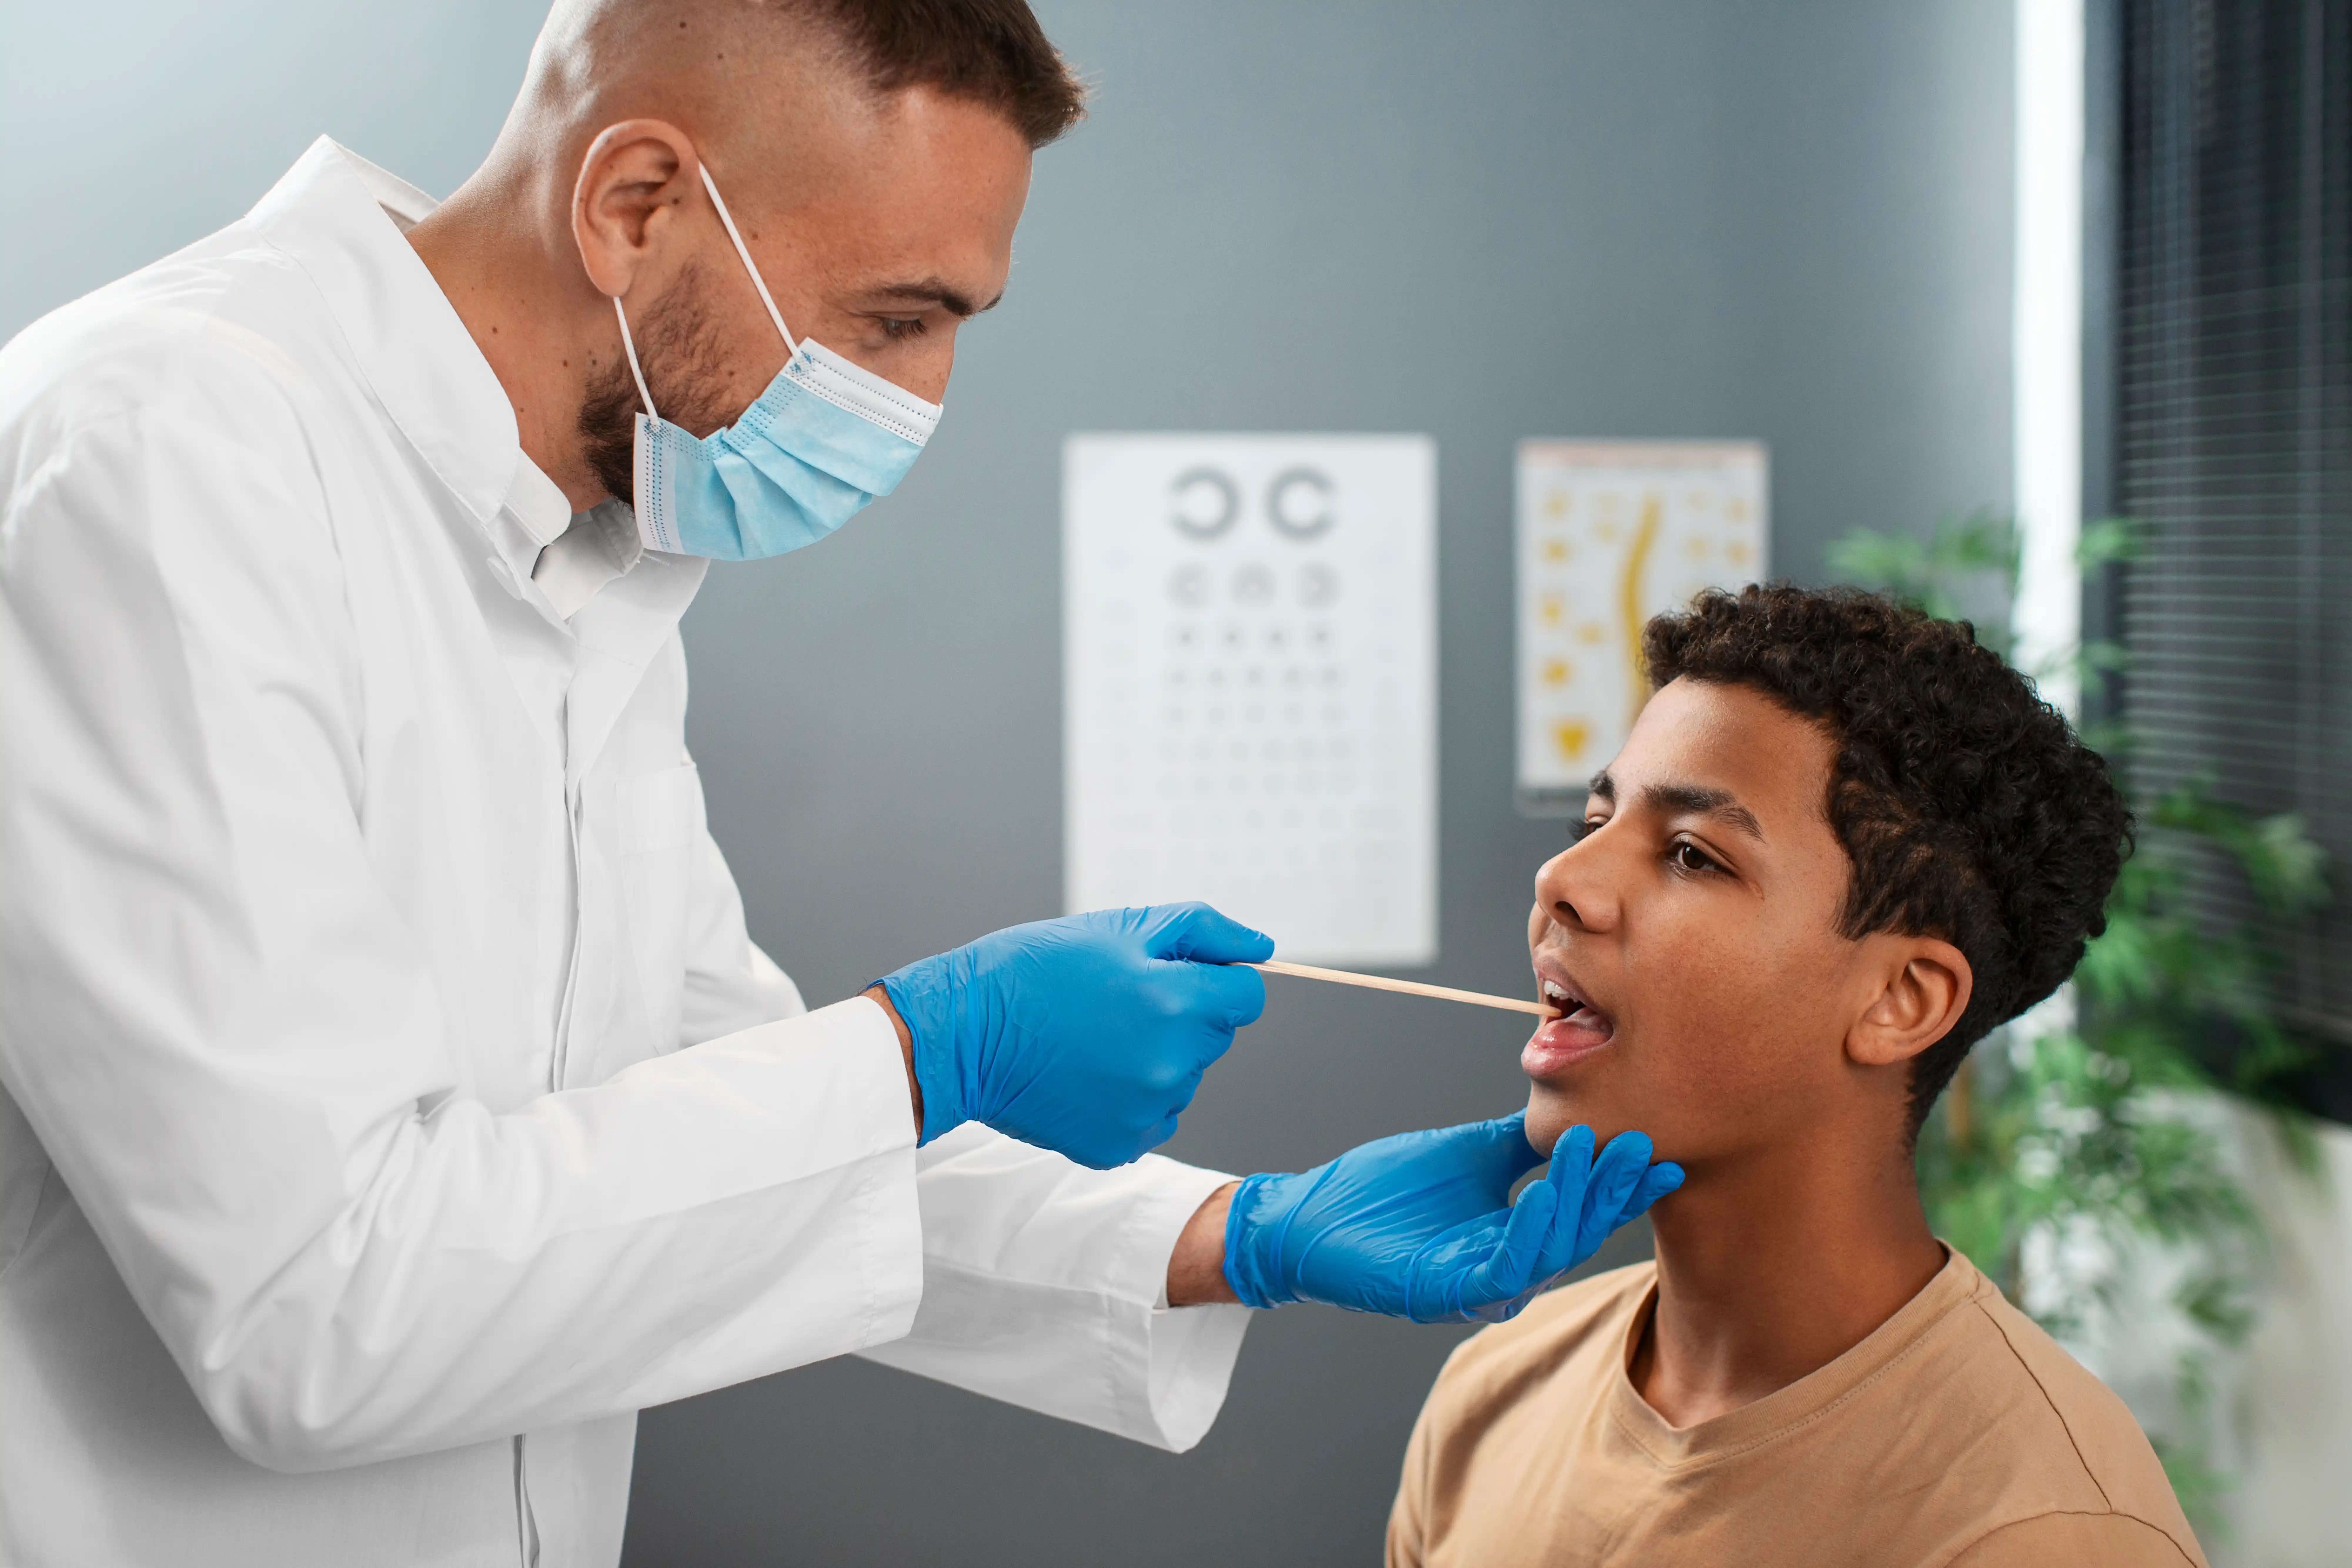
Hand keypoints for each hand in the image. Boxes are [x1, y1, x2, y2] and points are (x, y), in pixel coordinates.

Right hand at [876, 904, 1272, 1168]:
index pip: (1246, 997)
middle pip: (1214, 1036)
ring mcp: (1144, 1111)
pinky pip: (1155, 1117)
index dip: (1214, 980)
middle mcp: (1168, 1064)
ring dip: (1156, 1057)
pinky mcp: (1118, 1146)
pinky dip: (1130, 1098)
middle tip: (1115, 1003)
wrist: (962, 1032)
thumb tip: (1262, 948)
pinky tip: (1087, 1075)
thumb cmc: (1033, 970)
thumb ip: (1203, 932)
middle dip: (1183, 1015)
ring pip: (1185, 1078)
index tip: (1173, 976)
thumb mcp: (1118, 925)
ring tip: (1094, 1039)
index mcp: (1174, 1001)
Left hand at [1221, 1111, 1682, 1322]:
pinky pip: (1500, 1270)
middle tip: (1638, 1144)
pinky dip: (1524, 1233)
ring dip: (1573, 1203)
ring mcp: (1477, 1287)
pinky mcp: (1445, 1294)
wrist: (1311, 1211)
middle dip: (1610, 1191)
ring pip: (1547, 1253)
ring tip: (1589, 1152)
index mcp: (1516, 1237)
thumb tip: (1571, 1112)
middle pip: (1576, 1234)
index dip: (1622, 1188)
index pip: (1582, 1213)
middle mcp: (1507, 1269)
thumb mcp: (1468, 1152)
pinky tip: (1538, 1195)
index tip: (1657, 1151)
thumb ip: (1519, 1143)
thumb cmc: (1385, 1187)